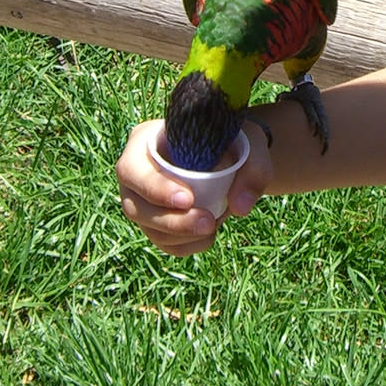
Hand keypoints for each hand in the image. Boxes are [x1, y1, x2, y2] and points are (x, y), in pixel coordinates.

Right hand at [116, 118, 269, 254]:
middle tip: (208, 222)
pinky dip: (186, 245)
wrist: (231, 155)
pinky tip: (208, 235)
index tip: (188, 199)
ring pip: (148, 229)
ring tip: (213, 224)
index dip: (154, 188)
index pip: (132, 169)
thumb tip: (240, 208)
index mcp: (144, 141)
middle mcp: (136, 173)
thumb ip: (253, 168)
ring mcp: (142, 200)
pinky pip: (163, 242)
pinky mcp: (155, 221)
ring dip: (181, 236)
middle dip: (172, 222)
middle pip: (135, 207)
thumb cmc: (233, 140)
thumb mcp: (249, 142)